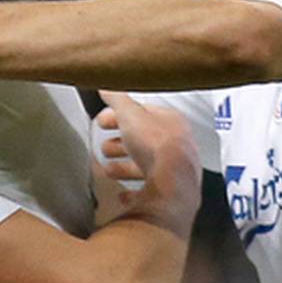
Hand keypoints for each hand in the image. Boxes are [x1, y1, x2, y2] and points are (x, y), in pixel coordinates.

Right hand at [97, 99, 200, 233]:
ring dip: (125, 166)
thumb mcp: (130, 114)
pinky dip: (133, 192)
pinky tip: (123, 194)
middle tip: (106, 144)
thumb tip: (109, 88)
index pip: (143, 113)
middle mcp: (176, 145)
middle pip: (144, 141)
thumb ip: (117, 100)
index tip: (105, 119)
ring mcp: (172, 171)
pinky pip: (146, 192)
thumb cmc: (158, 148)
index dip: (121, 115)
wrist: (171, 184)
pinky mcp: (165, 193)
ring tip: (109, 168)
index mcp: (171, 122)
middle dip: (122, 142)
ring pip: (145, 166)